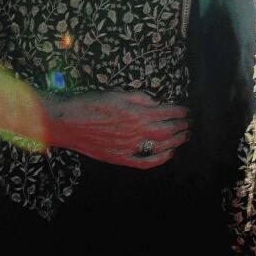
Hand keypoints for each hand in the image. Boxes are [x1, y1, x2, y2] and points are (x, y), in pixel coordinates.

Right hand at [44, 91, 189, 168]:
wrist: (66, 123)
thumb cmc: (89, 104)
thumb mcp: (116, 93)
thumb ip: (139, 97)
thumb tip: (156, 101)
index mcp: (136, 113)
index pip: (167, 112)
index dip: (180, 111)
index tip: (186, 110)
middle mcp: (135, 132)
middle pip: (167, 130)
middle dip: (181, 126)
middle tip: (189, 124)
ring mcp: (128, 147)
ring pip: (160, 146)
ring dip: (176, 141)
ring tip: (184, 137)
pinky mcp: (119, 158)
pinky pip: (145, 162)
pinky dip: (160, 159)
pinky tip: (169, 154)